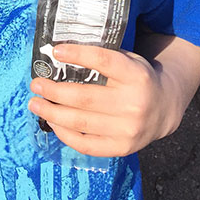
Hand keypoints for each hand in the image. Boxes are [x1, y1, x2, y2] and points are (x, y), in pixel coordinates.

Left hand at [28, 44, 177, 157]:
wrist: (164, 108)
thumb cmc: (136, 79)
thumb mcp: (128, 61)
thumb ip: (103, 58)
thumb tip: (59, 55)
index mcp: (136, 75)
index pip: (104, 61)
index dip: (78, 55)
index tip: (55, 51)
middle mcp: (134, 103)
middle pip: (85, 97)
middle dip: (54, 91)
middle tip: (35, 84)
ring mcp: (128, 129)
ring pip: (81, 123)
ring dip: (52, 113)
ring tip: (35, 104)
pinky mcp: (123, 148)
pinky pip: (87, 144)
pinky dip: (65, 134)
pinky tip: (52, 122)